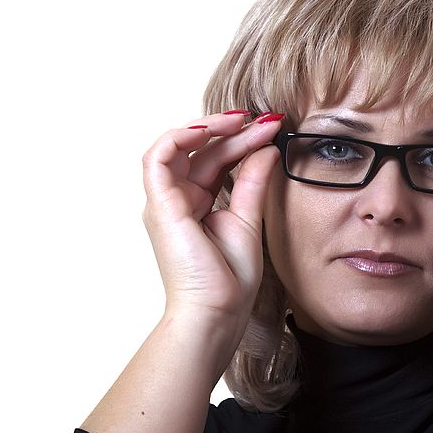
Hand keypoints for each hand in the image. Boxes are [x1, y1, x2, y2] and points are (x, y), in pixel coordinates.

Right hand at [141, 112, 282, 344]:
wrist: (216, 312)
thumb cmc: (229, 280)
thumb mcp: (248, 219)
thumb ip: (253, 181)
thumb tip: (267, 148)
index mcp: (198, 205)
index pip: (217, 160)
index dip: (243, 140)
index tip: (274, 127)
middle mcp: (178, 200)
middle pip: (203, 151)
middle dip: (234, 131)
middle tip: (266, 120)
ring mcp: (166, 202)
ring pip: (179, 147)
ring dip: (208, 127)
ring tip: (241, 120)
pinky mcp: (159, 205)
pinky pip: (158, 157)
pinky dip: (180, 136)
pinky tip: (210, 129)